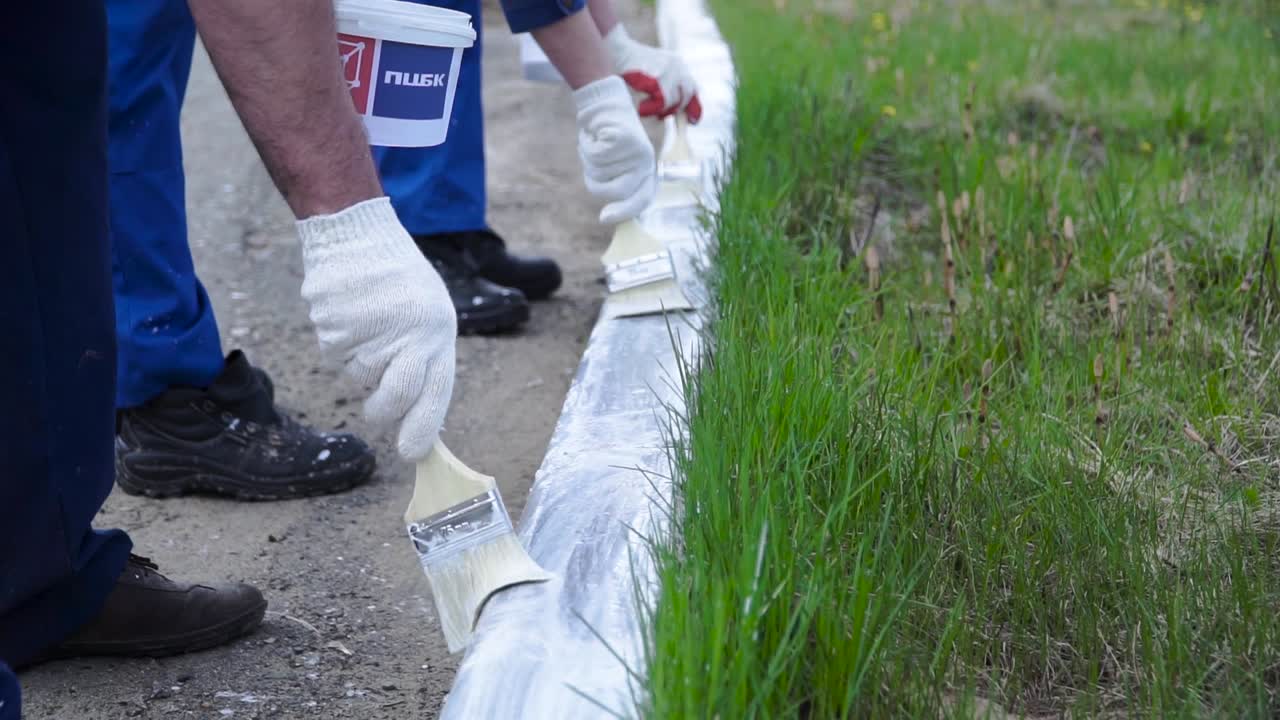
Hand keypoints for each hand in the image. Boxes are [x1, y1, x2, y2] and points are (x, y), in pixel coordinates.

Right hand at [296, 198, 455, 461]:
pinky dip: (340, 342)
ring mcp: (369, 330)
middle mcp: (407, 333)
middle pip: (393, 398)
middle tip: (376, 409)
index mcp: (437, 331)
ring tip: (368, 324)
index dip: (421, 428)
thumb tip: (416, 414)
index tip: (411, 454)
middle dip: (383, 411)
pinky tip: (350, 313)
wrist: (357, 233)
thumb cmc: (400, 280)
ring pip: (357, 376)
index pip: (433, 392)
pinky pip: (334, 354)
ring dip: (360, 363)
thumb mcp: (430, 313)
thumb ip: (426, 358)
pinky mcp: (333, 325)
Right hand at [573, 76, 656, 223]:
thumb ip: (617, 184)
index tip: (604, 218)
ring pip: (603, 173)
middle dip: (600, 185)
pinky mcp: (625, 139)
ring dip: (590, 163)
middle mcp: (647, 162)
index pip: (643, 200)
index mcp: (647, 171)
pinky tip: (593, 136)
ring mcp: (638, 150)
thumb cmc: (606, 138)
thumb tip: (611, 215)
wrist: (604, 102)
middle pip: (620, 192)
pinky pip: (597, 156)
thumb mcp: (617, 164)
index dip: (624, 212)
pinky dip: (587, 148)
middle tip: (591, 172)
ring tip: (595, 145)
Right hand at [603, 24, 701, 122]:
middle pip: (686, 96)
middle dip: (675, 110)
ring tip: (644, 108)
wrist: (615, 49)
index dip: (694, 107)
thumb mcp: (653, 72)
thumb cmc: (630, 64)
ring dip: (659, 110)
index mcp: (677, 63)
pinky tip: (641, 108)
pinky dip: (651, 109)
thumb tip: (674, 110)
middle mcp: (677, 66)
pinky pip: (661, 103)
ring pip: (672, 101)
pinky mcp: (658, 78)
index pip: (692, 88)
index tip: (693, 121)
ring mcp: (668, 71)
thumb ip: (666, 87)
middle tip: (660, 116)